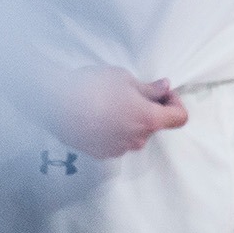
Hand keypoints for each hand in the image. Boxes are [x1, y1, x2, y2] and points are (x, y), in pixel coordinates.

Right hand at [52, 66, 189, 158]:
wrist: (53, 101)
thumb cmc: (89, 87)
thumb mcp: (125, 79)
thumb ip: (149, 89)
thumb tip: (164, 88)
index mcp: (147, 120)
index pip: (180, 118)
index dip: (175, 103)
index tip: (163, 94)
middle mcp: (135, 139)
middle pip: (155, 126)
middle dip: (150, 110)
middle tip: (134, 93)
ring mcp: (117, 149)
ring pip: (135, 135)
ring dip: (131, 121)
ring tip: (112, 102)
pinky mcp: (99, 153)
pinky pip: (116, 142)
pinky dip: (114, 130)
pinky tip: (100, 115)